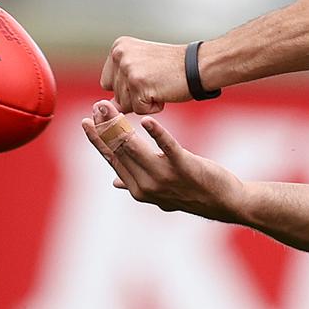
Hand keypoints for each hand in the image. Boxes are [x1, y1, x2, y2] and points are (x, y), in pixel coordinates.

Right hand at [81, 100, 243, 221]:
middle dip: (105, 126)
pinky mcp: (184, 167)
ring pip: (135, 148)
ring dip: (120, 125)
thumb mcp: (159, 194)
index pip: (112, 159)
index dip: (98, 139)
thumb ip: (136, 183)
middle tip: (95, 106)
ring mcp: (165, 177)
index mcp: (137, 188)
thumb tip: (114, 182)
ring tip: (111, 107)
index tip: (87, 121)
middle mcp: (146, 185)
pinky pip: (167, 147)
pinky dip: (156, 133)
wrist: (222, 202)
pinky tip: (146, 121)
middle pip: (119, 150)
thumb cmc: (190, 193)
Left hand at [99, 37, 188, 113]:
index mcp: (118, 47)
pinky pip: (138, 110)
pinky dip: (153, 107)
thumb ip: (121, 81)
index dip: (128, 88)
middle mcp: (119, 55)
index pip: (108, 83)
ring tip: (160, 85)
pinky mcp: (138, 83)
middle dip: (136, 96)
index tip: (148, 76)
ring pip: (125, 105)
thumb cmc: (174, 69)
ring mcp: (128, 68)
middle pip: (116, 95)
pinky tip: (164, 91)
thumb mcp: (141, 65)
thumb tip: (100, 108)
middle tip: (157, 81)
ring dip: (144, 102)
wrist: (199, 66)